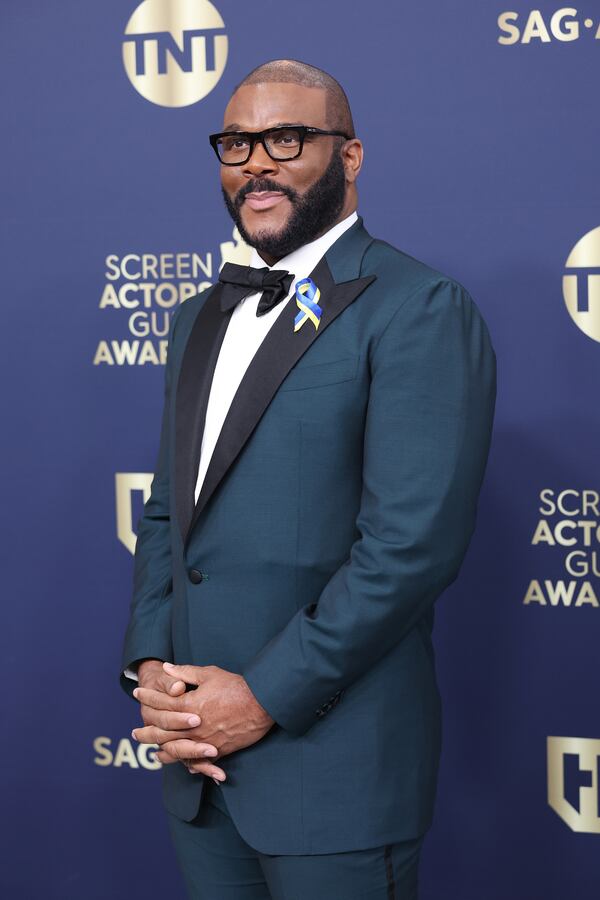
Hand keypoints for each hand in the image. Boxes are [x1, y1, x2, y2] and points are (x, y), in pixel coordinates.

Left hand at [132, 663, 275, 776]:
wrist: (262, 703)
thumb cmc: (236, 686)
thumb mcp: (210, 674)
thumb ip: (185, 672)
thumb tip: (166, 668)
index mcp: (189, 705)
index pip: (161, 701)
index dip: (148, 696)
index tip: (137, 692)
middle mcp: (192, 726)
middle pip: (162, 732)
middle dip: (146, 731)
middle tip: (134, 733)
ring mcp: (203, 741)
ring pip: (176, 750)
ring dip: (161, 751)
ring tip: (152, 752)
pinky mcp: (217, 751)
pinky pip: (197, 762)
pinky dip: (187, 763)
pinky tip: (180, 764)